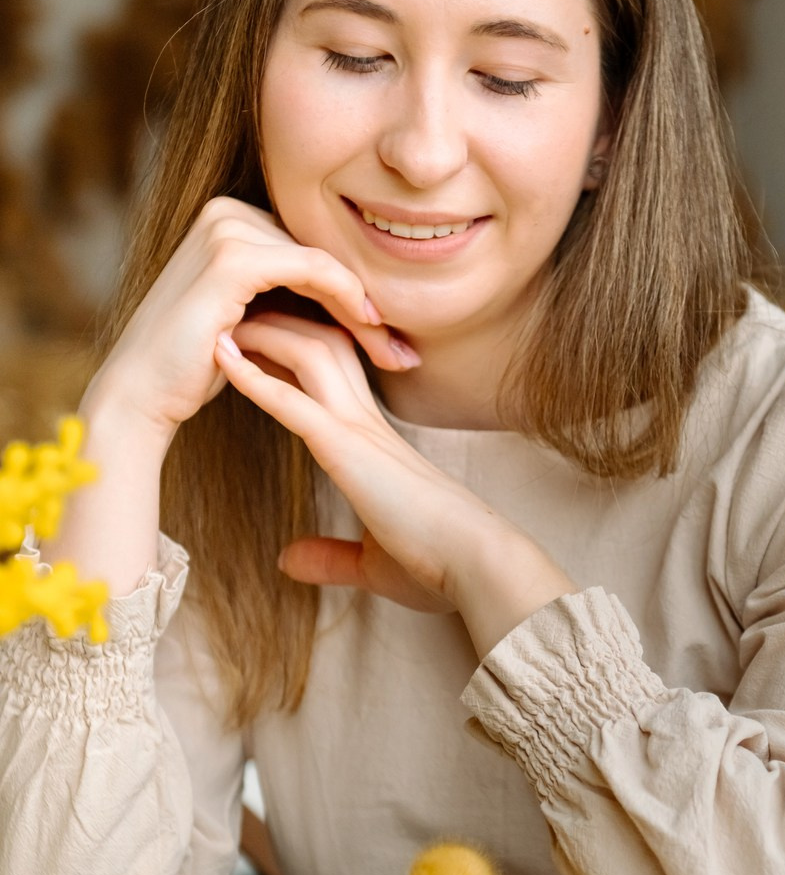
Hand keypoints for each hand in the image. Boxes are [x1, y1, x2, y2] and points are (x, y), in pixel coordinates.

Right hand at [88, 197, 409, 454]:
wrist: (143, 391)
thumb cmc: (196, 363)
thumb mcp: (253, 318)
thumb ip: (291, 296)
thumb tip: (361, 298)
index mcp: (230, 217)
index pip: (310, 249)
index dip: (355, 292)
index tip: (393, 337)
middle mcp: (225, 211)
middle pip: (320, 253)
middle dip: (366, 303)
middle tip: (404, 350)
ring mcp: (225, 228)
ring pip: (323, 262)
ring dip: (364, 308)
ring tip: (395, 351)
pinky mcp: (232, 257)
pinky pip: (312, 269)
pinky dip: (346, 297)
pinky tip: (369, 328)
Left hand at [218, 312, 576, 654]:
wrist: (477, 565)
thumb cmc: (439, 564)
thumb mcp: (372, 563)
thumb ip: (330, 558)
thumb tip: (289, 561)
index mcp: (374, 443)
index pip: (333, 375)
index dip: (295, 350)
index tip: (255, 341)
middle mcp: (367, 424)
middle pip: (322, 345)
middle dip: (279, 322)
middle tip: (234, 310)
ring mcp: (359, 431)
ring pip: (309, 355)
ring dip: (262, 335)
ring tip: (217, 320)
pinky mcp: (348, 449)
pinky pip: (293, 400)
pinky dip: (254, 376)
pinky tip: (222, 357)